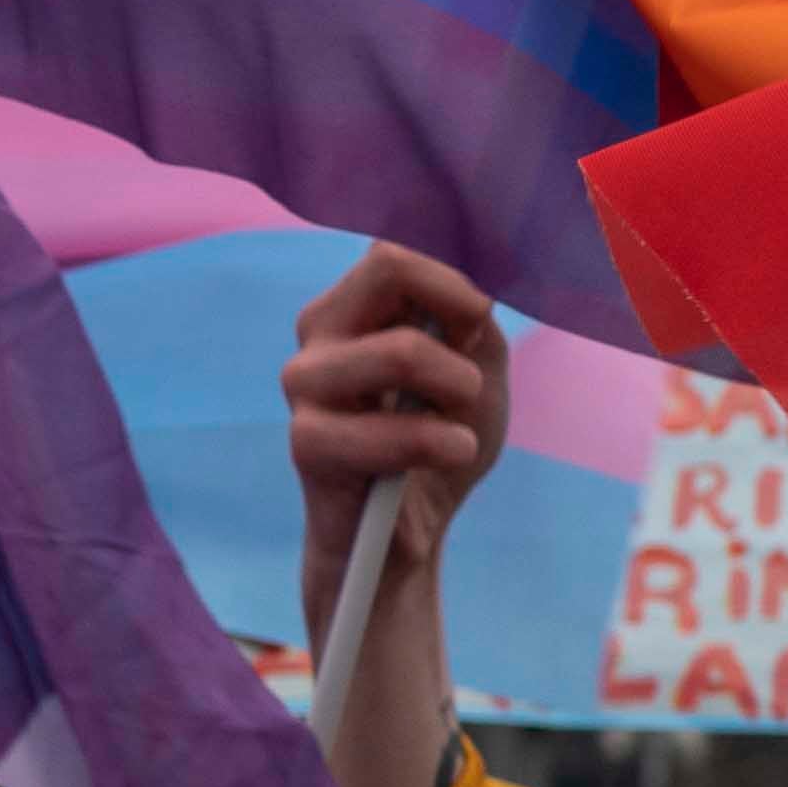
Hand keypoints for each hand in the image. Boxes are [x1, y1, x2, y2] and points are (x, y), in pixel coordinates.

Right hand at [282, 244, 499, 786]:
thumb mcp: (477, 374)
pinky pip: (381, 429)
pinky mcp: (307, 442)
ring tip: (462, 430)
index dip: (450, 278)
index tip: (482, 321)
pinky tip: (450, 452)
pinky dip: (432, 442)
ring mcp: (305, 385)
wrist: (405, 535)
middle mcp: (319, 335)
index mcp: (356, 309)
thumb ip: (474, 325)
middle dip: (456, 324)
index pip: (392, 250)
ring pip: (398, 352)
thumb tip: (472, 294)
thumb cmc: (439, 442)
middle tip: (472, 382)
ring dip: (456, 389)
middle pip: (385, 269)